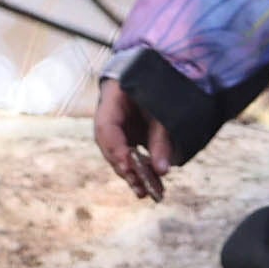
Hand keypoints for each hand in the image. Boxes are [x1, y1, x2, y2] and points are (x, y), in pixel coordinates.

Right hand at [95, 78, 172, 202]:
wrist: (159, 74)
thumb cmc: (158, 87)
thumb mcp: (162, 109)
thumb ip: (161, 138)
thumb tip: (162, 171)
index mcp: (111, 100)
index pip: (106, 128)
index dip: (115, 149)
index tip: (128, 167)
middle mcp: (110, 118)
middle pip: (110, 147)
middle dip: (125, 169)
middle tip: (140, 189)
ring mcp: (118, 128)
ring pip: (119, 155)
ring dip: (133, 175)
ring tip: (148, 193)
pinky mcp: (129, 137)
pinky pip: (131, 156)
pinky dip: (141, 170)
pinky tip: (152, 186)